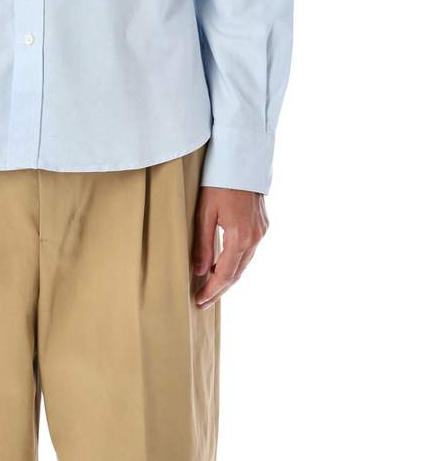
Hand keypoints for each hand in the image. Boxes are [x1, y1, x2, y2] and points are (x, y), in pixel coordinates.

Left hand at [191, 188, 268, 308]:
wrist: (241, 160)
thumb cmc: (218, 182)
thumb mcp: (204, 212)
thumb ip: (202, 243)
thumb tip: (199, 271)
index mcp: (240, 237)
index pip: (224, 274)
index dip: (211, 290)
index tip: (199, 301)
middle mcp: (255, 238)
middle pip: (237, 273)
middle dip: (220, 289)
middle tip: (203, 301)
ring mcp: (261, 231)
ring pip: (244, 263)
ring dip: (228, 276)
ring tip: (211, 286)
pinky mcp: (262, 224)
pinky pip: (249, 251)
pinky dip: (236, 262)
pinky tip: (223, 264)